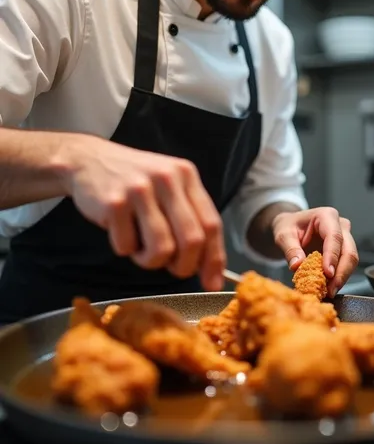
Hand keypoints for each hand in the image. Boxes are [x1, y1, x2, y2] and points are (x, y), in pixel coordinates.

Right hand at [61, 134, 225, 290]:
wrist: (89, 160)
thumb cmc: (134, 182)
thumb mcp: (168, 187)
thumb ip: (189, 219)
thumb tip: (210, 271)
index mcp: (186, 175)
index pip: (211, 224)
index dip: (214, 259)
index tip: (212, 283)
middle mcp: (167, 179)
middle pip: (191, 240)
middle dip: (183, 266)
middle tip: (171, 268)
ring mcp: (140, 189)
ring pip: (161, 248)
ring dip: (151, 261)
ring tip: (140, 247)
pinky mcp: (114, 203)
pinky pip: (127, 247)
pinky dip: (124, 249)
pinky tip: (120, 231)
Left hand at [272, 207, 358, 296]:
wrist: (291, 226)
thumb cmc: (288, 226)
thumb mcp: (283, 235)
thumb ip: (290, 249)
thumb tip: (297, 265)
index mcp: (326, 216)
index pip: (334, 237)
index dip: (332, 256)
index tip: (328, 273)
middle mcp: (340, 225)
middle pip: (349, 250)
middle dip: (341, 272)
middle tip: (330, 290)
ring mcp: (345, 237)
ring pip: (351, 260)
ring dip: (341, 278)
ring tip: (328, 292)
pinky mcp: (344, 250)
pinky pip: (345, 265)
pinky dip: (338, 278)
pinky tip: (328, 288)